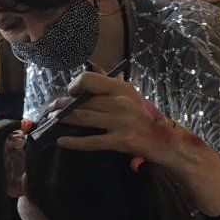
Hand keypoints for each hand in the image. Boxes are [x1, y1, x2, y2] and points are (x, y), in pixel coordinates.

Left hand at [51, 71, 179, 167]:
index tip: (67, 94)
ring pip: (83, 118)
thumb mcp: (132, 98)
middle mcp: (122, 102)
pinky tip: (62, 142)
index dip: (73, 86)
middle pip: (81, 101)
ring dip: (63, 120)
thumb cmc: (146, 120)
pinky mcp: (122, 141)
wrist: (169, 144)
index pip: (88, 79)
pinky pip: (92, 141)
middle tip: (50, 109)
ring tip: (52, 122)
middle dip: (61, 105)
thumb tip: (87, 75)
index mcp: (123, 88)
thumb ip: (111, 88)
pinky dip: (74, 142)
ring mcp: (122, 121)